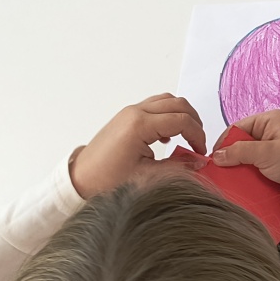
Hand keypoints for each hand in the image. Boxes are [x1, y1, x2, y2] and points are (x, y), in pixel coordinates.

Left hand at [69, 94, 207, 199]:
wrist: (79, 180)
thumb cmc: (105, 179)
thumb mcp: (146, 176)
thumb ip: (177, 166)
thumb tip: (199, 161)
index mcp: (139, 125)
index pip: (181, 121)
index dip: (197, 135)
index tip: (200, 151)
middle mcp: (135, 112)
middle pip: (178, 104)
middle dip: (193, 121)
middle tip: (198, 142)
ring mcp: (130, 111)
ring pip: (167, 100)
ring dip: (182, 114)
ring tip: (186, 136)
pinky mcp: (127, 115)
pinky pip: (156, 105)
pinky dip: (168, 114)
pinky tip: (168, 135)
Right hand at [211, 110, 279, 206]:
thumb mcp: (268, 153)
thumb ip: (241, 152)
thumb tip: (216, 156)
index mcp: (269, 121)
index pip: (237, 128)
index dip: (224, 143)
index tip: (212, 161)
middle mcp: (269, 132)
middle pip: (239, 144)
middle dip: (229, 159)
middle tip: (218, 175)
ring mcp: (271, 150)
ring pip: (245, 159)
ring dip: (238, 170)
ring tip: (226, 182)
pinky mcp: (273, 166)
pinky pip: (253, 170)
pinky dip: (246, 177)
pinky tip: (239, 186)